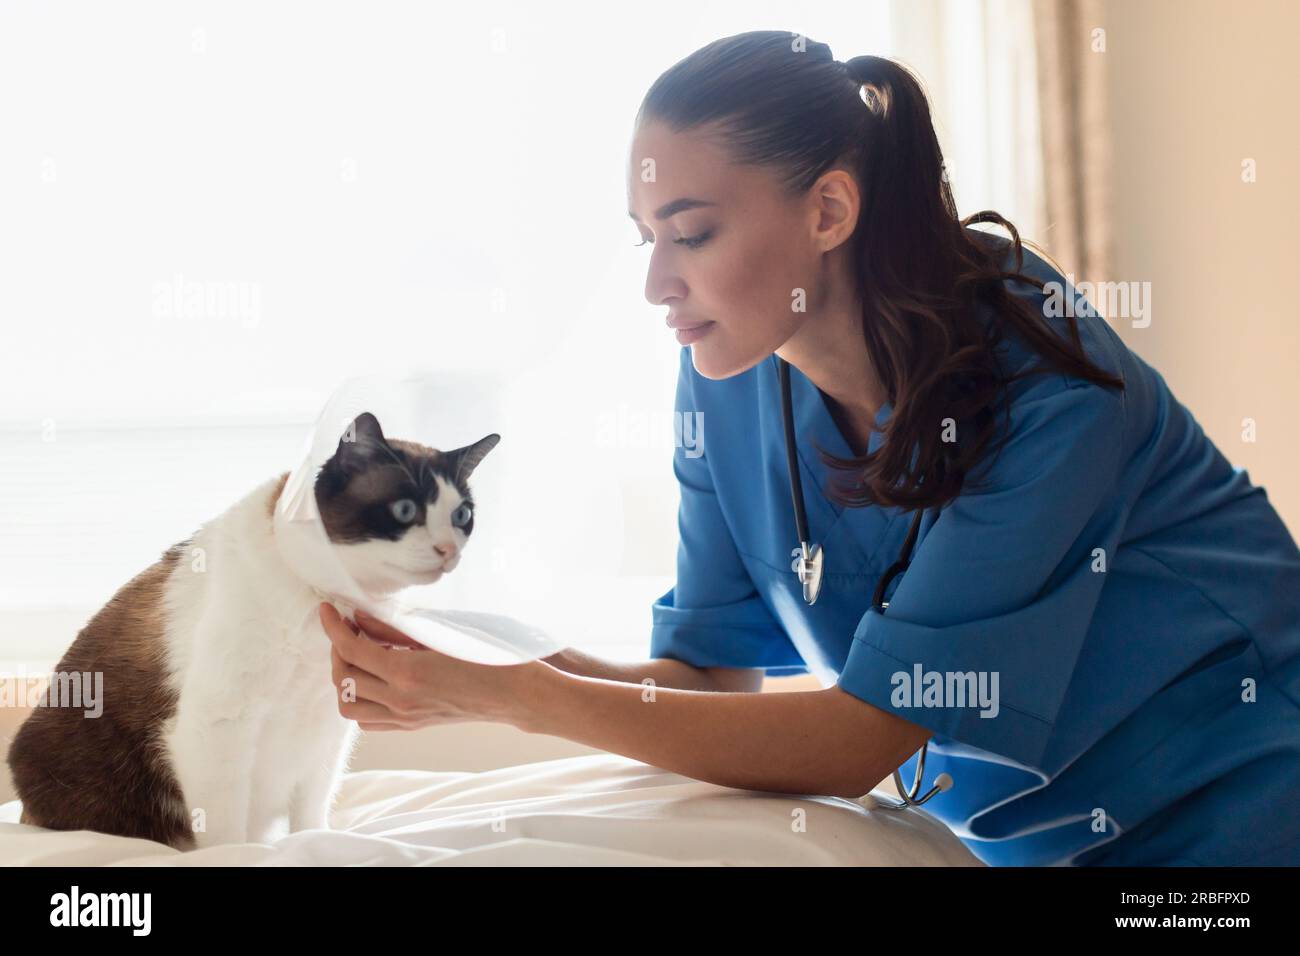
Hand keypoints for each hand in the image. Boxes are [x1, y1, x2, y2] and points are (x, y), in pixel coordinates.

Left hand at [317, 602, 550, 731]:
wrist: (517, 693)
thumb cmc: (488, 655)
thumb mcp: (441, 634)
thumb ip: (395, 630)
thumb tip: (359, 619)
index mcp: (407, 673)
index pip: (351, 650)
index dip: (333, 628)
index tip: (328, 609)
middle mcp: (400, 700)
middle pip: (343, 679)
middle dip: (337, 650)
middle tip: (347, 628)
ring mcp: (406, 717)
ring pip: (349, 707)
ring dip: (344, 678)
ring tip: (357, 654)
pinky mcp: (413, 725)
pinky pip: (370, 719)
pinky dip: (360, 698)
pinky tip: (374, 676)